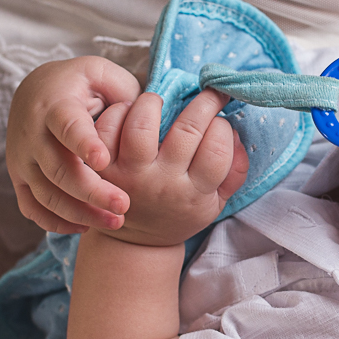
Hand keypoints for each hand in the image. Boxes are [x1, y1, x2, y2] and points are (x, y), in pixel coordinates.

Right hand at [7, 57, 141, 233]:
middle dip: (91, 191)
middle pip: (58, 169)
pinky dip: (56, 222)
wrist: (35, 92)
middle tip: (124, 205)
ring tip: (115, 222)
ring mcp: (23, 159)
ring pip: (47, 194)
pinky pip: (32, 208)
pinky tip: (86, 226)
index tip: (104, 160)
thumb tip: (145, 117)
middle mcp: (33, 134)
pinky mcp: (19, 178)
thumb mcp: (101, 73)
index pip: (67, 126)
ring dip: (80, 213)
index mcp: (55, 104)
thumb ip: (123, 91)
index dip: (83, 142)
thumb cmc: (80, 84)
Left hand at [91, 88, 247, 246]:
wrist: (135, 243)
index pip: (217, 149)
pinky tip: (130, 112)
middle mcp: (162, 183)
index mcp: (194, 193)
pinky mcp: (101, 168)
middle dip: (204, 103)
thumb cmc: (180, 212)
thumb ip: (234, 172)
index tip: (220, 121)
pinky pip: (107, 128)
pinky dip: (119, 111)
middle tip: (207, 94)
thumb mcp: (215, 203)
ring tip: (160, 103)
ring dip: (155, 103)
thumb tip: (237, 134)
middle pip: (187, 130)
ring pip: (142, 124)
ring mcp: (129, 175)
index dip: (223, 127)